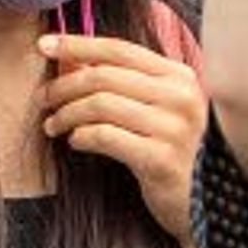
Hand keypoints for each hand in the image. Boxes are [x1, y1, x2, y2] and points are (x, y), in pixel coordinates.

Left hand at [41, 31, 209, 236]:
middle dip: (64, 85)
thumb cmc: (172, 149)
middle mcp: (180, 97)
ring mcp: (173, 129)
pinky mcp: (161, 160)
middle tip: (43, 99)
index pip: (119, 49)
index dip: (77, 45)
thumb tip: (69, 58)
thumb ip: (120, 80)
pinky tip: (75, 141)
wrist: (204, 202)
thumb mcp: (155, 107)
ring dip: (67, 113)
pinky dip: (81, 136)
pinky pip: (105, 137)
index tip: (44, 46)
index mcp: (179, 76)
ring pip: (100, 104)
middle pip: (104, 76)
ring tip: (53, 125)